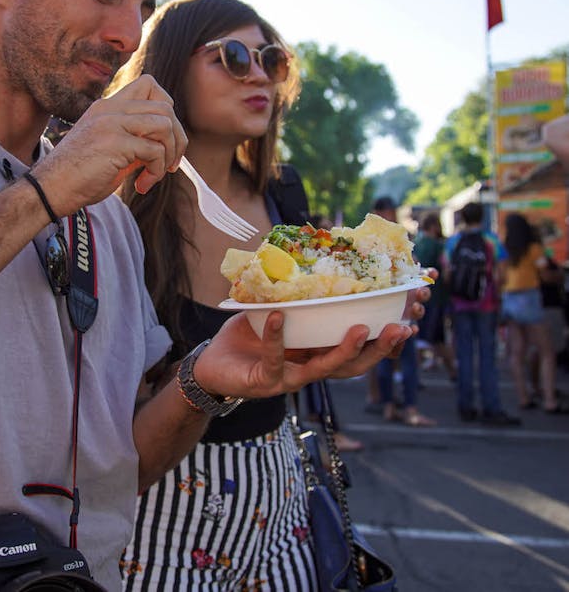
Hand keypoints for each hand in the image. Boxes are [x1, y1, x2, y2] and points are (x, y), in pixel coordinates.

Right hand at [34, 75, 187, 213]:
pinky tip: (141, 185)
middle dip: (176, 138)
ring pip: (165, 125)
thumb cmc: (77, 176)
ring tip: (153, 175)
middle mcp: (110, 108)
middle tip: (169, 164)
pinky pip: (155, 150)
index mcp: (106, 107)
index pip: (149, 85)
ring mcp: (112, 123)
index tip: (162, 140)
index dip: (166, 110)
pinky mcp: (115, 142)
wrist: (49, 190)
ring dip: (168, 155)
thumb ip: (133, 140)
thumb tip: (165, 146)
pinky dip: (156, 171)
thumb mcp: (108, 150)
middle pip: (165, 106)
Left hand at [191, 311, 412, 399]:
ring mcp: (292, 377)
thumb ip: (298, 289)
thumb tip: (317, 246)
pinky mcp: (266, 381)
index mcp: (320, 349)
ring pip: (329, 369)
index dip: (390, 328)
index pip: (364, 341)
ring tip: (361, 329)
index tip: (416, 303)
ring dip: (348, 350)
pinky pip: (276, 359)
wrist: (212, 367)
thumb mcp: (276, 308)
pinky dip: (277, 337)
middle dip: (384, 345)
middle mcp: (313, 366)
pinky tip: (278, 315)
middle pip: (359, 362)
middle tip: (405, 326)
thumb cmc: (247, 336)